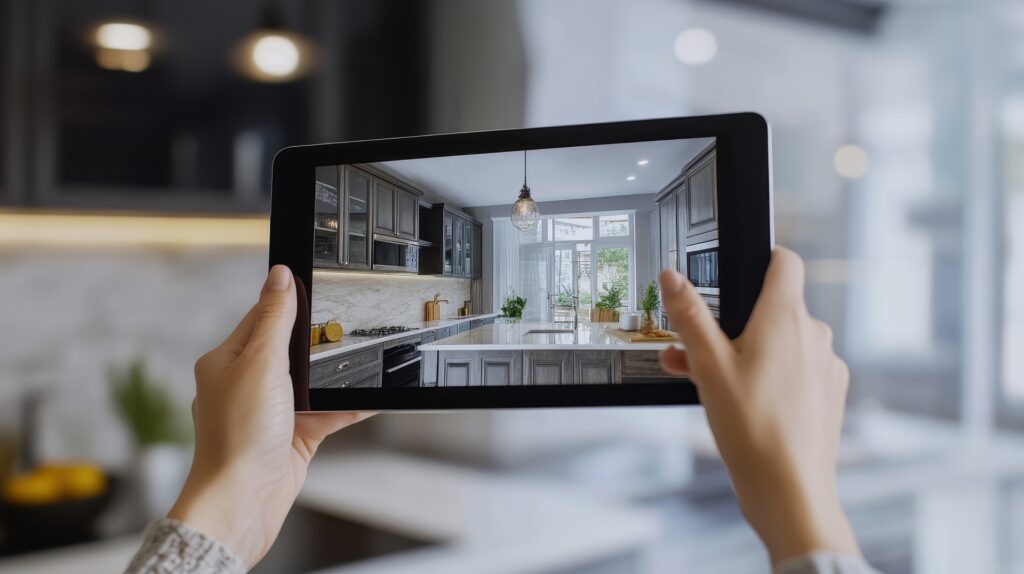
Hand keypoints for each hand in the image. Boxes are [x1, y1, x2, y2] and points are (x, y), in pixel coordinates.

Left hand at [168, 265, 371, 566]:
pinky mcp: (293, 436)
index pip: (261, 318)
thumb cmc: (238, 436)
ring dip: (336, 376)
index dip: (289, 303)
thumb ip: (274, 319)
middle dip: (318, 341)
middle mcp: (246, 384)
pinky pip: (327, 413)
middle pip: (290, 349)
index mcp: (227, 361)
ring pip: (312, 383)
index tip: (316, 287)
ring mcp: (271, 412)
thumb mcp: (260, 363)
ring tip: (363, 358)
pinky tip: (370, 397)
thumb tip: (280, 275)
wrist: (244, 500)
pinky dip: (348, 406)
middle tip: (347, 324)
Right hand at [659, 248, 859, 565]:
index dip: (760, 261)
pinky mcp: (828, 394)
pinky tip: (743, 404)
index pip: (785, 261)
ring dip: (746, 353)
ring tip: (710, 385)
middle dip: (732, 324)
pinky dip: (769, 377)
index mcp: (786, 318)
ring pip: (781, 344)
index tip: (736, 275)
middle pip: (771, 309)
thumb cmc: (752, 430)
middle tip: (696, 352)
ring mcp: (825, 366)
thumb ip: (690, 316)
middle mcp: (814, 335)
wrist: (790, 491)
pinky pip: (795, 370)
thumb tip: (673, 277)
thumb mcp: (707, 367)